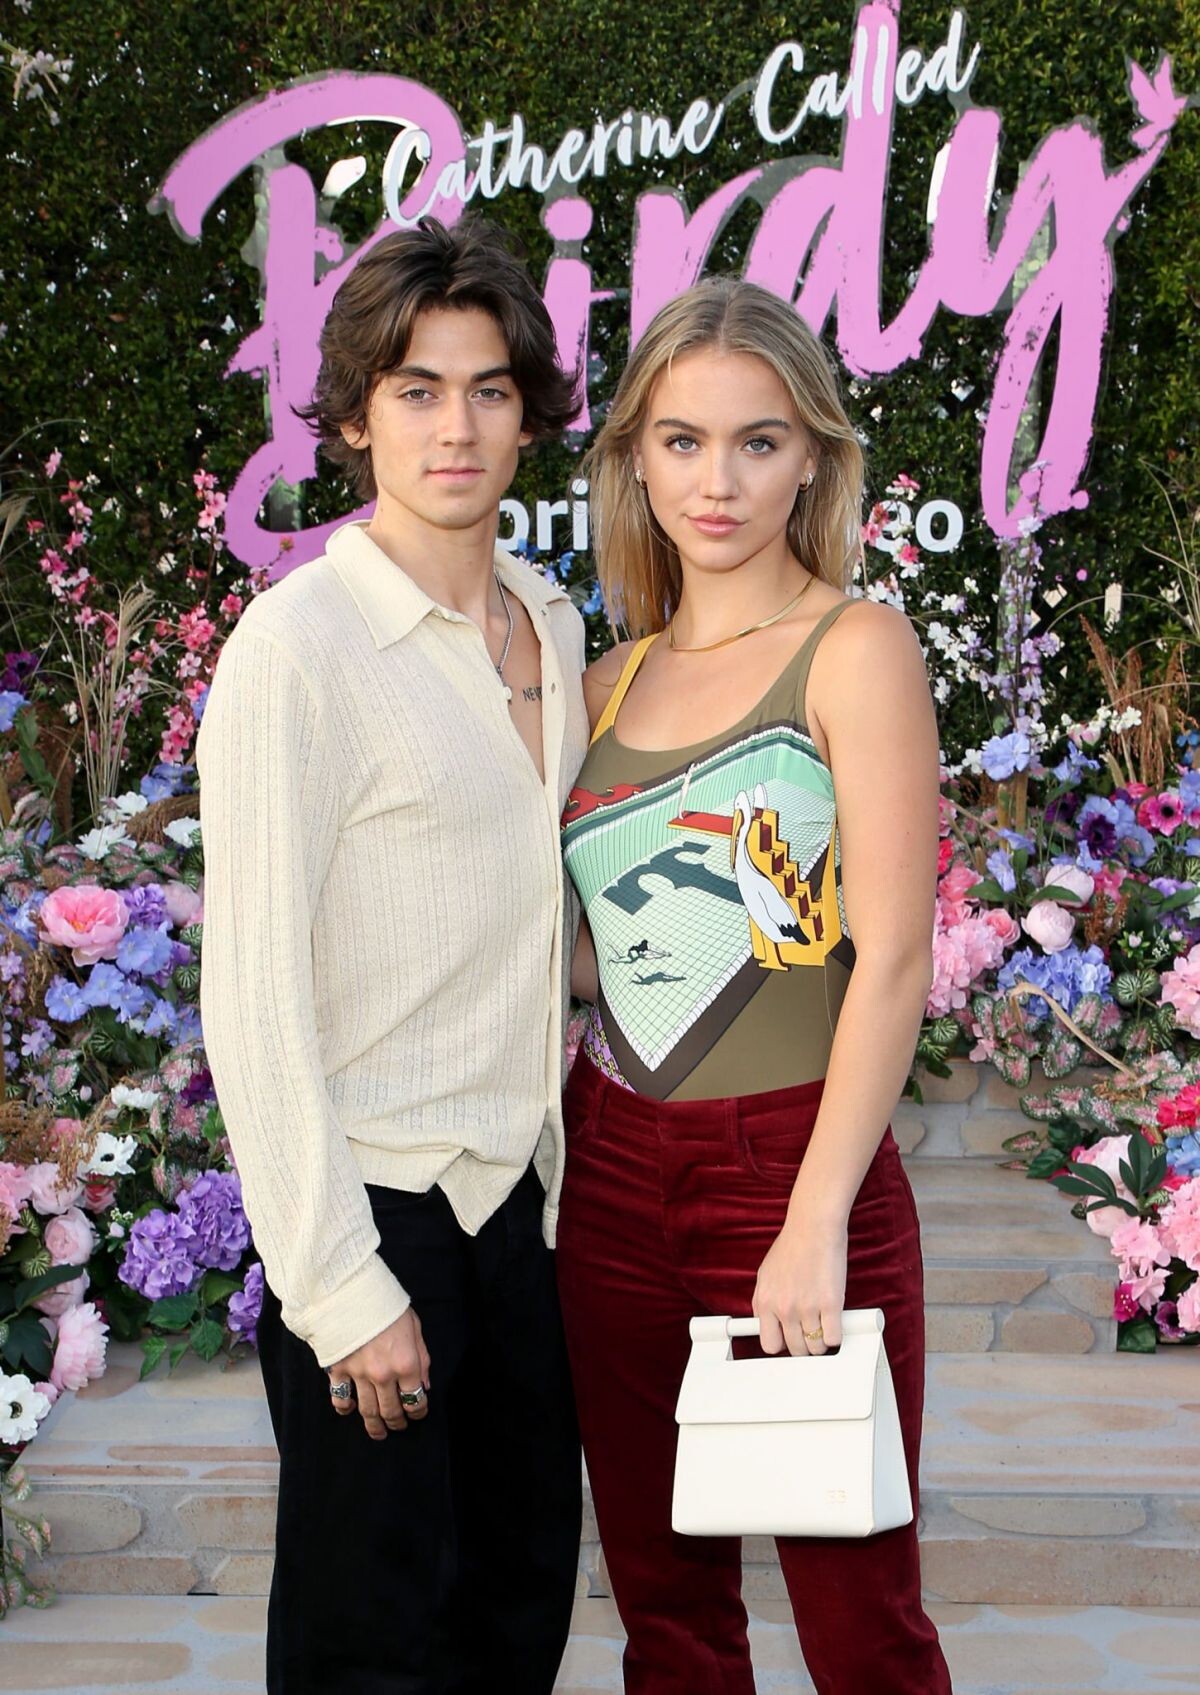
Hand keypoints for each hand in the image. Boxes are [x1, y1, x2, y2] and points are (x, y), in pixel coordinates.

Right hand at [326, 1308, 430, 1439]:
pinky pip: (340, 1396)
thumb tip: (423, 1385)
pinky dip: (344, 1407)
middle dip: (397, 1422)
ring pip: (367, 1410)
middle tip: (399, 1427)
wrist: (352, 1289)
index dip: (418, 1411)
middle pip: (391, 1410)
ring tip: (379, 1433)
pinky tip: (349, 1410)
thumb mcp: (415, 1326)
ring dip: (374, 1425)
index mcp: (406, 1363)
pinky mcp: (338, 1369)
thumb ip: (422, 1358)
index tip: (418, 1414)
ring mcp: (359, 1374)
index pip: (415, 1399)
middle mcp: (383, 1374)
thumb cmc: (387, 1305)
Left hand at [752, 1215, 846, 1357]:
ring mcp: (807, 1307)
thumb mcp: (765, 1274)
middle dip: (804, 1345)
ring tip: (824, 1327)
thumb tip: (764, 1323)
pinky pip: (833, 1338)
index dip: (782, 1345)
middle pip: (795, 1349)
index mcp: (765, 1302)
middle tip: (811, 1334)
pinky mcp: (830, 1304)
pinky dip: (836, 1336)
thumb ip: (763, 1301)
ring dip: (821, 1342)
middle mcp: (784, 1308)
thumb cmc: (792, 1246)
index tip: (790, 1342)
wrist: (813, 1226)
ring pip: (816, 1347)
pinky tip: (836, 1325)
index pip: (769, 1344)